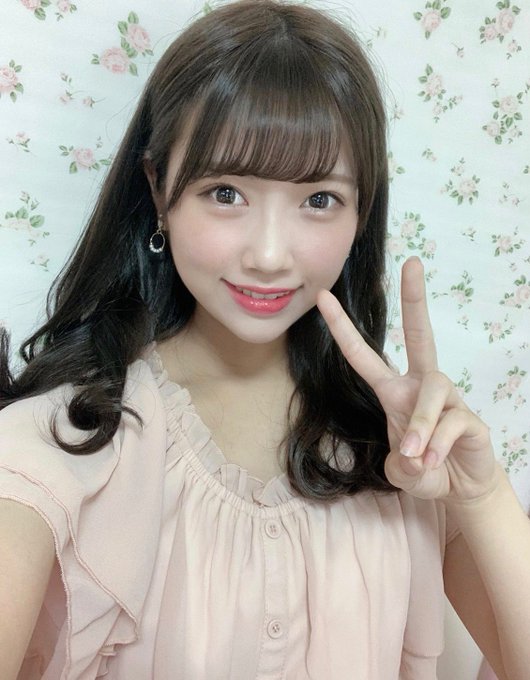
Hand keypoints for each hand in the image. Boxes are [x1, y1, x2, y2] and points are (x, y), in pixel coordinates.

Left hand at [317, 256, 496, 502]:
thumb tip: (413, 455)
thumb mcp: (401, 471)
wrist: (462, 487)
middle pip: (419, 334)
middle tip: (412, 262)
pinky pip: (452, 423)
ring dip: (421, 425)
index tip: (324, 297)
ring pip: (434, 390)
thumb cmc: (425, 469)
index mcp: (394, 391)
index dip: (343, 328)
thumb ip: (399, 465)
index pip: (364, 355)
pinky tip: (433, 462)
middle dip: (414, 299)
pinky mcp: (471, 417)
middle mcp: (420, 386)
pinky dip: (438, 446)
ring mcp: (449, 399)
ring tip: (415, 456)